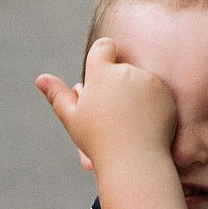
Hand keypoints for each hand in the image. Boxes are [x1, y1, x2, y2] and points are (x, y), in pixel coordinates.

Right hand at [34, 37, 177, 173]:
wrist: (135, 161)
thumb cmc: (99, 141)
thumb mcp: (73, 119)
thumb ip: (58, 95)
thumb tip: (40, 79)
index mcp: (102, 74)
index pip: (104, 47)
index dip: (102, 57)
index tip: (101, 76)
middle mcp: (127, 72)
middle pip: (121, 68)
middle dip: (116, 84)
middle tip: (110, 115)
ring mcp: (150, 82)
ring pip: (139, 80)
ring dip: (134, 93)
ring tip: (128, 122)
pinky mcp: (167, 94)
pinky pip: (156, 92)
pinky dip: (151, 104)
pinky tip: (144, 123)